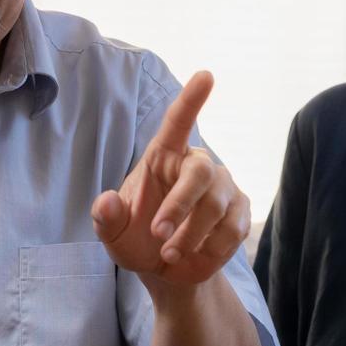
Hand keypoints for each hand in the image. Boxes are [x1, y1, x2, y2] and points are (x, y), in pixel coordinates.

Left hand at [91, 71, 250, 285]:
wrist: (165, 270)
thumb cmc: (135, 238)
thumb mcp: (112, 232)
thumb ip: (105, 217)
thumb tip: (106, 202)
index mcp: (163, 156)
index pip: (178, 122)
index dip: (192, 99)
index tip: (206, 75)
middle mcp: (196, 165)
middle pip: (202, 172)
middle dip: (180, 206)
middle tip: (158, 235)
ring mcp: (223, 188)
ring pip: (217, 206)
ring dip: (190, 236)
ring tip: (169, 254)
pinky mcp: (239, 213)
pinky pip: (233, 229)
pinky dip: (210, 249)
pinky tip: (194, 255)